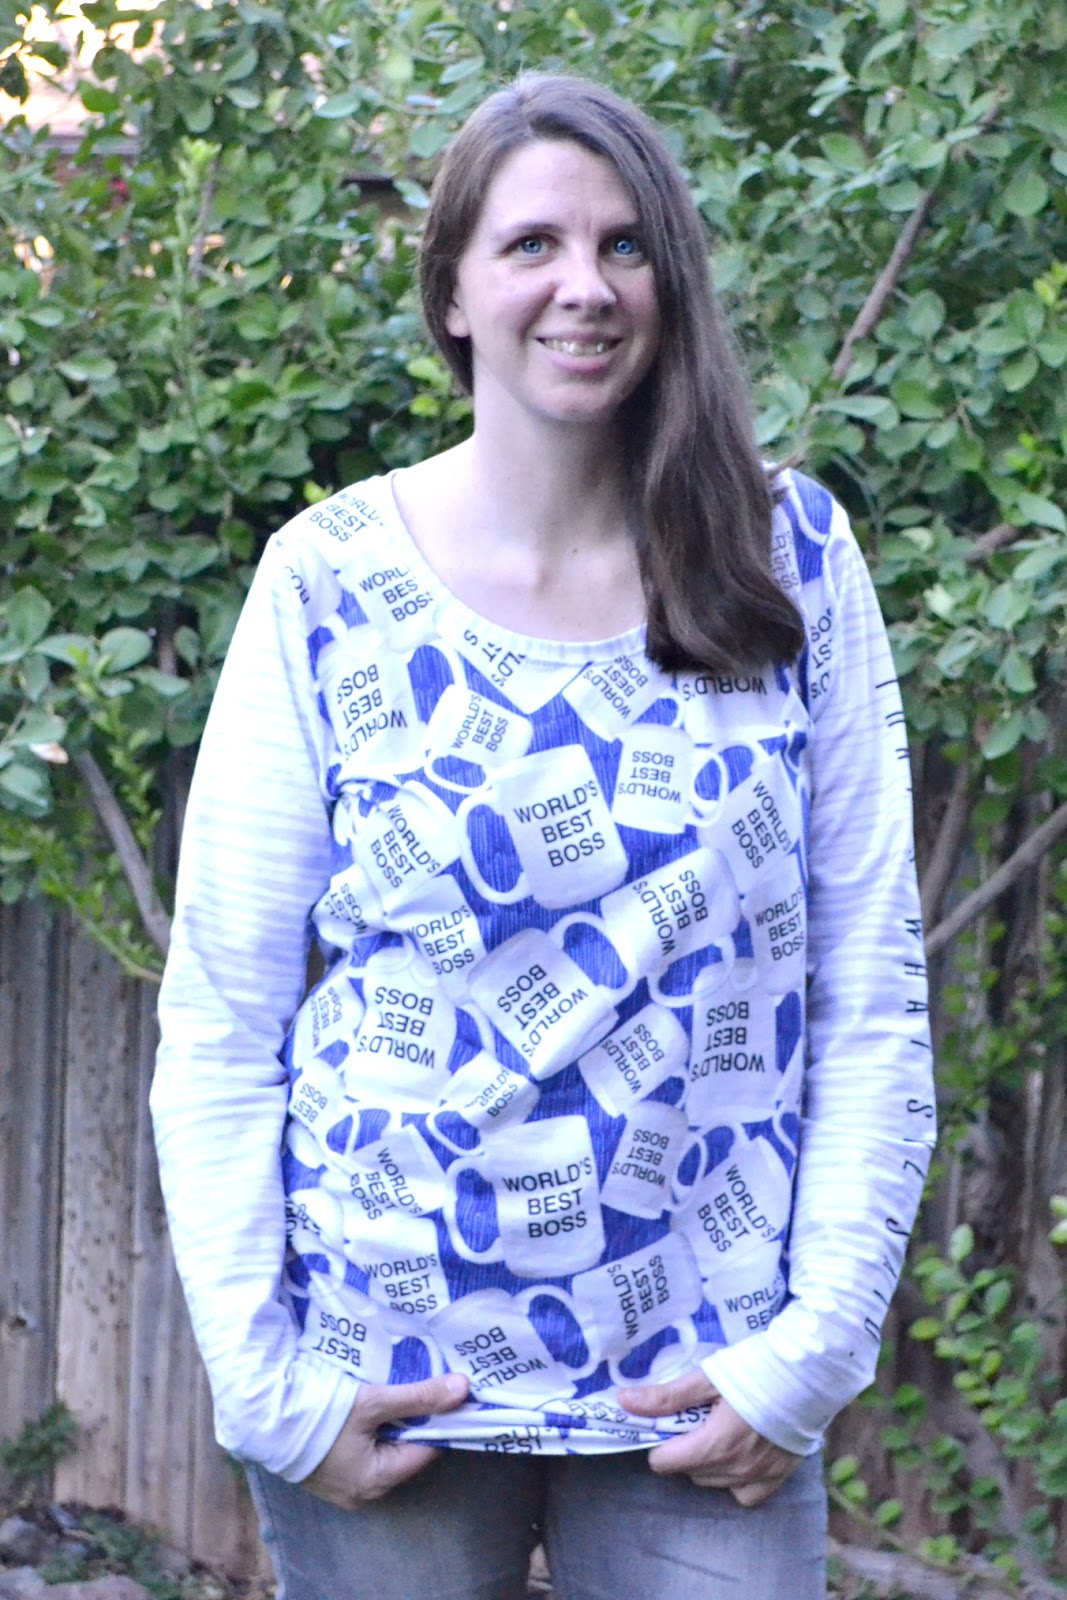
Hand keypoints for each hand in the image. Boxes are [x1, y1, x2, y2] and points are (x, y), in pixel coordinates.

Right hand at [301, 1371, 469, 1508]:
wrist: (262, 1416)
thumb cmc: (318, 1414)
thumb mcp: (374, 1402)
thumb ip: (420, 1397)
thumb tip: (464, 1388)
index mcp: (376, 1480)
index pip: (426, 1450)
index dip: (440, 1419)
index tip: (451, 1391)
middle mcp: (362, 1490)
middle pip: (405, 1449)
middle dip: (416, 1417)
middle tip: (428, 1381)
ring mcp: (343, 1482)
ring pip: (384, 1446)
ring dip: (393, 1419)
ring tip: (402, 1385)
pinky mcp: (329, 1469)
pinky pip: (363, 1447)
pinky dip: (372, 1425)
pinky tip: (374, 1399)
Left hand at [618, 1368, 801, 1506]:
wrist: (811, 1372)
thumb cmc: (757, 1368)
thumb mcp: (707, 1377)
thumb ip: (666, 1396)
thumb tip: (623, 1402)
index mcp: (715, 1445)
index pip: (665, 1463)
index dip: (659, 1442)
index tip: (668, 1422)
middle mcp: (736, 1469)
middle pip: (689, 1471)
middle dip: (683, 1449)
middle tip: (694, 1419)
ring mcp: (760, 1476)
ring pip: (714, 1483)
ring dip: (707, 1463)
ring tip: (716, 1431)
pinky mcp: (780, 1477)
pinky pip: (746, 1495)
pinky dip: (736, 1481)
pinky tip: (738, 1456)